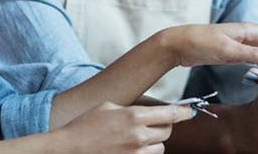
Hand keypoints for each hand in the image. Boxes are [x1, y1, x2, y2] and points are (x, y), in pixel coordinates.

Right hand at [56, 102, 194, 153]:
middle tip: (152, 124)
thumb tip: (150, 111)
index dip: (183, 112)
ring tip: (137, 138)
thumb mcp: (109, 107)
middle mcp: (138, 136)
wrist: (68, 149)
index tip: (189, 111)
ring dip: (154, 143)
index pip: (171, 114)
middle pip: (167, 131)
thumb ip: (132, 109)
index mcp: (134, 116)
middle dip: (163, 126)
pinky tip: (132, 148)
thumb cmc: (85, 126)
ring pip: (160, 148)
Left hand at [157, 22, 257, 68]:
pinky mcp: (237, 53)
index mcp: (250, 29)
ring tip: (251, 77)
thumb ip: (251, 54)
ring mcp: (244, 44)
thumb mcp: (227, 50)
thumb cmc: (200, 43)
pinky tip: (250, 76)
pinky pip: (257, 62)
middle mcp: (250, 35)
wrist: (179, 45)